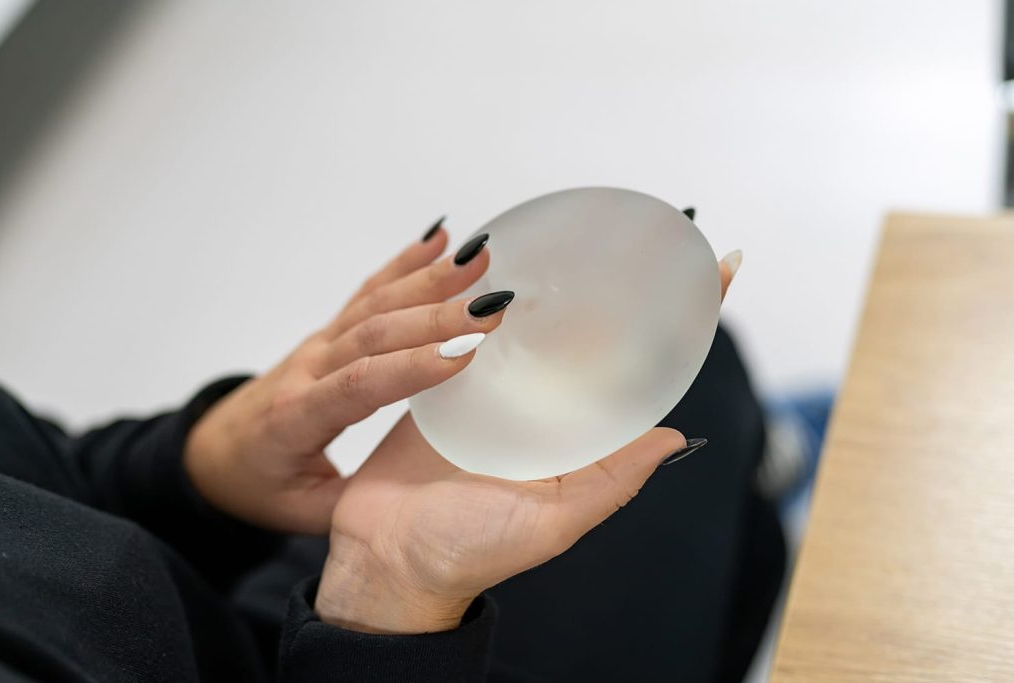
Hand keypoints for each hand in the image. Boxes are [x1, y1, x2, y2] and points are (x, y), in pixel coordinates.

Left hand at [184, 226, 508, 532]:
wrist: (215, 452)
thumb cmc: (260, 485)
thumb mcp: (304, 512)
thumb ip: (357, 504)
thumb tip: (424, 498)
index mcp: (297, 419)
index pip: (359, 384)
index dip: (412, 366)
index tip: (466, 351)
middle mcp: (308, 370)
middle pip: (373, 333)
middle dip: (436, 315)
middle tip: (492, 306)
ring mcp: (319, 345)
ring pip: (374, 304)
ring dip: (428, 279)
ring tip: (478, 257)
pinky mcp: (330, 333)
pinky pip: (368, 292)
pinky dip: (404, 262)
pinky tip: (438, 240)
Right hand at [315, 250, 742, 632]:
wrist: (386, 560)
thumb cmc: (469, 551)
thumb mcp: (551, 521)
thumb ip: (611, 481)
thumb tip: (677, 437)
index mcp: (573, 438)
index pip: (638, 372)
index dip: (679, 325)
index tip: (718, 271)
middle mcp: (538, 409)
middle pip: (586, 338)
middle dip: (617, 288)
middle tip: (649, 232)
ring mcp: (489, 392)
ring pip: (527, 327)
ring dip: (549, 282)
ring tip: (575, 229)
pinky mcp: (439, 383)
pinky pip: (462, 332)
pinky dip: (476, 300)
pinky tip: (492, 264)